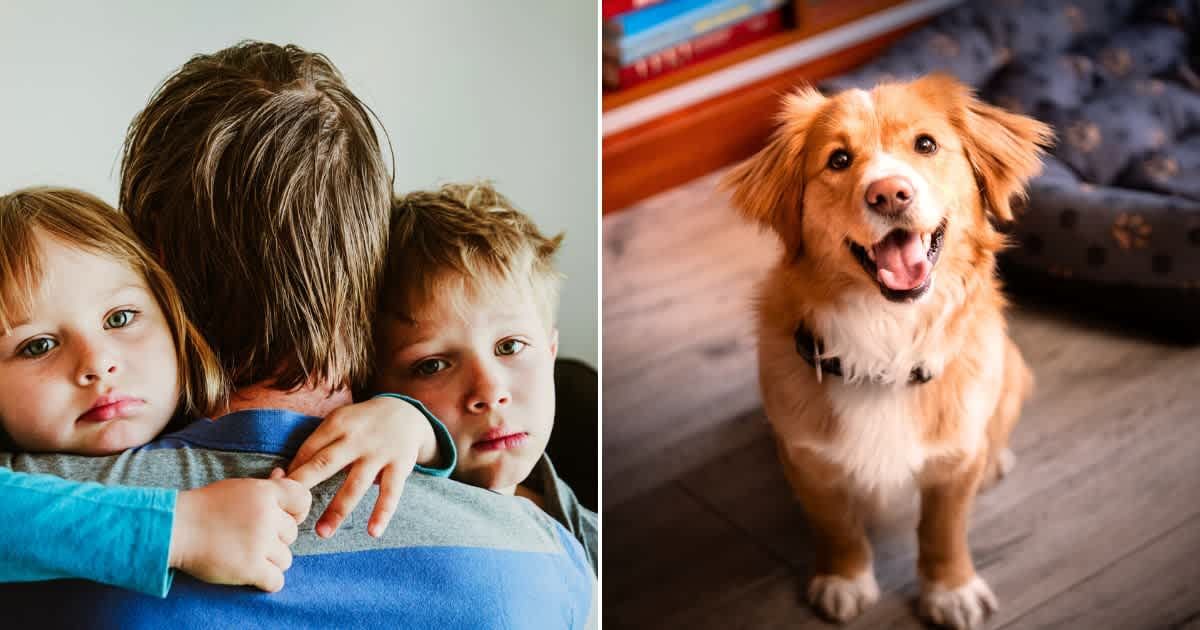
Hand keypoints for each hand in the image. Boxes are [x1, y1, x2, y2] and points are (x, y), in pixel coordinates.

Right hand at [169, 469, 310, 592]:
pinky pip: (276, 581)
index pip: (303, 499)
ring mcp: (259, 543)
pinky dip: (266, 581)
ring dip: (270, 561)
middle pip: (293, 533)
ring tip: (248, 555)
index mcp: (265, 493)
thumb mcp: (237, 488)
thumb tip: (282, 473)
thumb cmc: (204, 507)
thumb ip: (265, 486)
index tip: (283, 518)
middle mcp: (266, 516)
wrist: (175, 528)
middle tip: (253, 539)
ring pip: (286, 559)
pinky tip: (253, 574)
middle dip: (277, 539)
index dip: (297, 512)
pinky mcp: (249, 568)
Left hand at [286, 397, 437, 537]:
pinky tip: (373, 532)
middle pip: (325, 464)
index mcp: (337, 424)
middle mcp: (356, 438)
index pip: (308, 451)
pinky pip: (391, 493)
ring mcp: (379, 453)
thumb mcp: (340, 422)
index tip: (279, 495)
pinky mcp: (399, 466)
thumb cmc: (361, 424)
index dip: (292, 473)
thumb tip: (286, 475)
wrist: (405, 412)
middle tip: (288, 512)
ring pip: (355, 485)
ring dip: (337, 510)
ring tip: (322, 533)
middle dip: (304, 487)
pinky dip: (382, 513)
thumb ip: (318, 445)